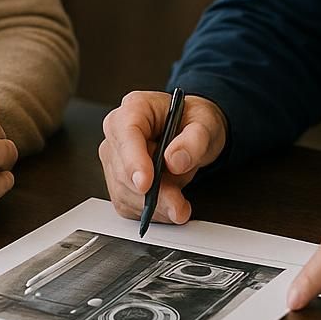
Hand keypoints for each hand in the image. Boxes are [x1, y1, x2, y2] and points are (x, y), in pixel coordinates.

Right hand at [99, 90, 226, 224]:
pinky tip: (169, 204)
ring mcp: (114, 159)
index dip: (133, 161)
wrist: (193, 131)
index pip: (126, 134)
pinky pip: (128, 205)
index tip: (145, 183)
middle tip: (179, 205)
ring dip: (155, 204)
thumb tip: (174, 160)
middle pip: (123, 169)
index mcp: (135, 108)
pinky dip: (151, 211)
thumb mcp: (206, 124)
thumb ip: (194, 140)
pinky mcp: (118, 182)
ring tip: (180, 200)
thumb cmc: (193, 121)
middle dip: (153, 193)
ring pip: (124, 192)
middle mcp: (118, 132)